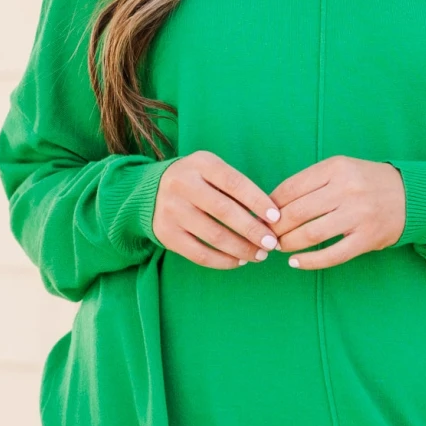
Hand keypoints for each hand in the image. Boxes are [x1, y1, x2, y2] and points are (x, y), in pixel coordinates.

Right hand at [152, 151, 280, 268]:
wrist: (149, 191)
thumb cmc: (196, 181)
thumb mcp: (211, 171)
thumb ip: (236, 187)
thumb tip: (269, 217)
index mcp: (200, 164)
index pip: (234, 183)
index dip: (257, 201)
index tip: (276, 218)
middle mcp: (182, 184)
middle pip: (224, 211)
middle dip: (252, 230)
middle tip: (271, 243)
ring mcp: (171, 210)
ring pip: (213, 236)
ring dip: (241, 249)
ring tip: (259, 255)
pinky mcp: (166, 233)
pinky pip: (198, 254)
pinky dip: (223, 261)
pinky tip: (238, 261)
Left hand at [270, 156, 405, 270]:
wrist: (411, 195)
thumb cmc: (367, 183)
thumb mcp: (341, 170)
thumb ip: (311, 183)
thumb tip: (271, 206)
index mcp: (336, 167)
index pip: (290, 188)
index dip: (270, 205)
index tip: (261, 216)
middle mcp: (347, 189)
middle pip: (296, 212)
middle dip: (275, 228)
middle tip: (266, 236)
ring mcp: (358, 214)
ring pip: (310, 234)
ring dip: (288, 244)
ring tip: (279, 247)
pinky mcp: (367, 238)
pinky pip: (332, 255)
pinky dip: (310, 261)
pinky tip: (296, 263)